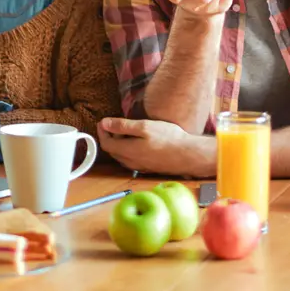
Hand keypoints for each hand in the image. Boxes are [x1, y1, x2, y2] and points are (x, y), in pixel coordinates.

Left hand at [97, 118, 215, 177]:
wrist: (188, 155)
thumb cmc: (168, 139)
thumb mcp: (143, 127)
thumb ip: (122, 126)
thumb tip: (104, 123)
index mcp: (127, 151)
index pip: (106, 144)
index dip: (101, 132)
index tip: (102, 122)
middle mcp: (130, 162)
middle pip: (112, 151)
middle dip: (109, 137)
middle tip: (112, 125)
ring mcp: (139, 166)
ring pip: (121, 156)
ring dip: (119, 144)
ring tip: (125, 132)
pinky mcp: (147, 168)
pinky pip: (131, 159)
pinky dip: (128, 150)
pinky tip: (137, 142)